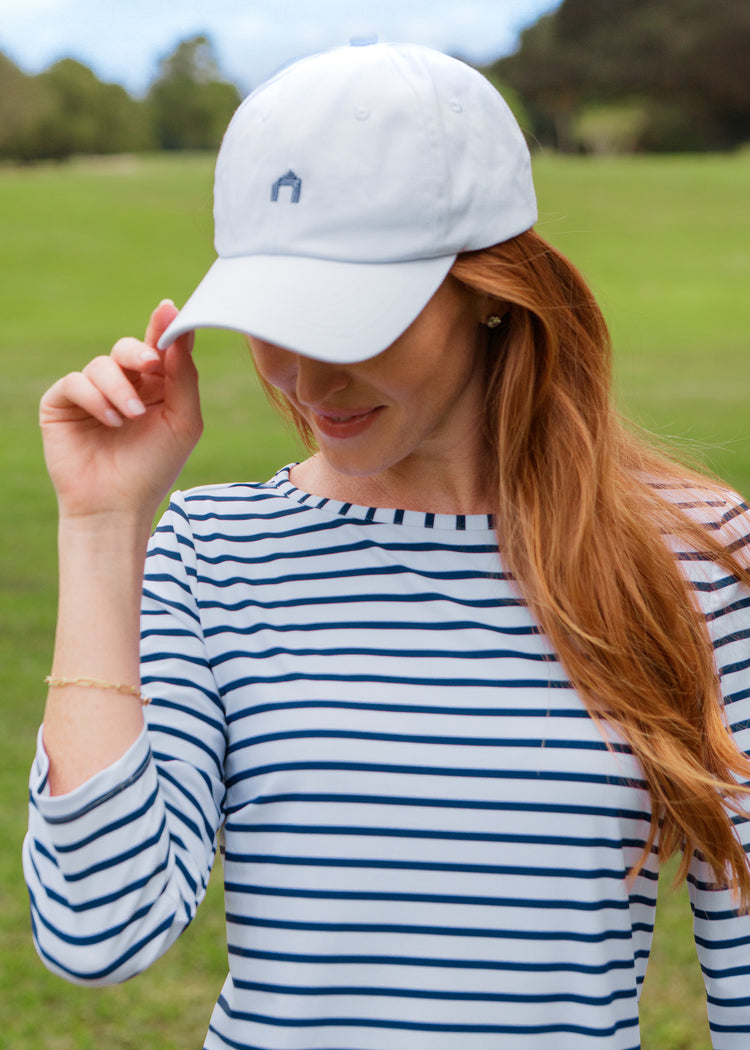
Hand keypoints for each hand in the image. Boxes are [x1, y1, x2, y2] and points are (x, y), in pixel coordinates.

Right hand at [40, 301, 201, 525]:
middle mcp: (122, 385)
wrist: (117, 506)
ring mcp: (90, 393)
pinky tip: (109, 421)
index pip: (158, 349)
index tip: (170, 309)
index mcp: (154, 387)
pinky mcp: (61, 403)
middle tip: (151, 364)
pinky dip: (94, 398)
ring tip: (130, 418)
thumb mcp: (183, 421)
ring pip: (102, 364)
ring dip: (119, 388)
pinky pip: (75, 381)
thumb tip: (181, 332)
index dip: (163, 326)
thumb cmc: (154, 467)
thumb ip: (184, 377)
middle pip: (128, 348)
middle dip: (140, 351)